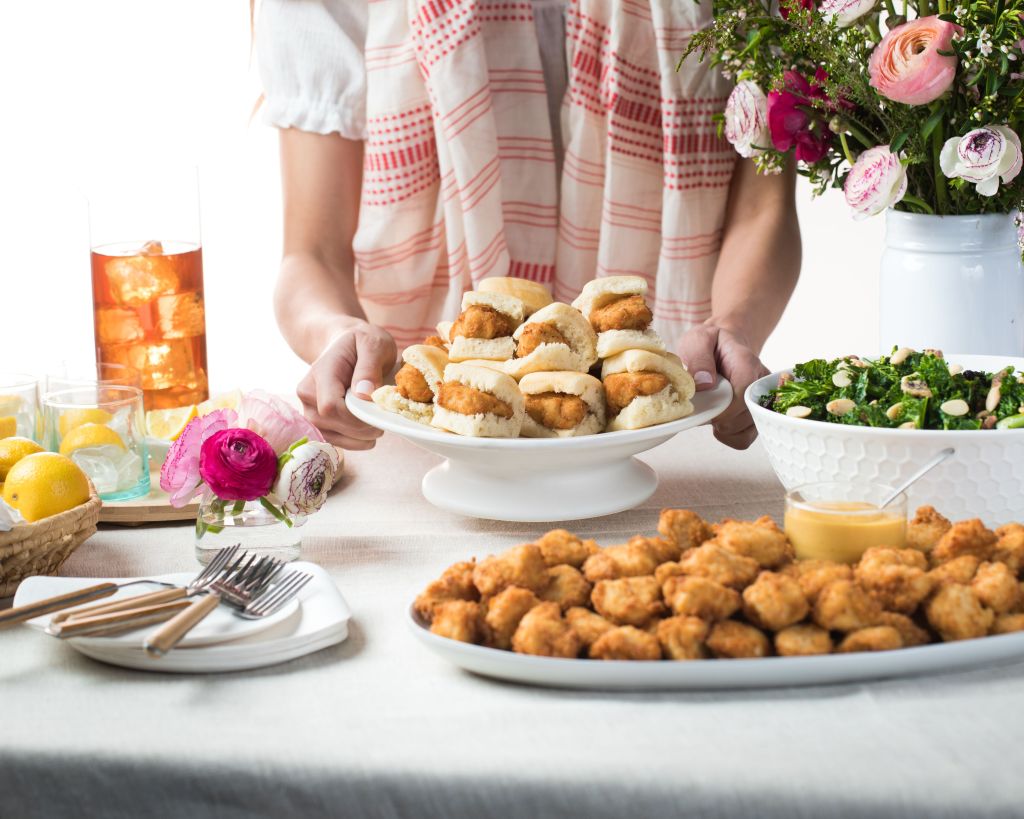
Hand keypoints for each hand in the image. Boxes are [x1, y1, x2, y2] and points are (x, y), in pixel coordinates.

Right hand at [296, 323, 396, 450]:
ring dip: (362, 436)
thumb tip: (363, 394)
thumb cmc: (362, 343)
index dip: (356, 415)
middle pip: (333, 423)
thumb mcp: (373, 344)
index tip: (376, 408)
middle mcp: (307, 394)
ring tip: (377, 420)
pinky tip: (369, 431)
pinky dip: (357, 441)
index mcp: (320, 372)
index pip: (331, 406)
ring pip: (334, 437)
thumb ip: (369, 366)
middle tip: (383, 414)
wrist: (347, 346)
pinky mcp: (319, 423)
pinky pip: (336, 442)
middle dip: (364, 426)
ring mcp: (310, 410)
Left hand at [677, 324, 768, 449]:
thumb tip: (704, 383)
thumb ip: (699, 357)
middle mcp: (760, 385)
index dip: (723, 408)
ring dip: (723, 428)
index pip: (743, 394)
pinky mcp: (756, 416)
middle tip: (704, 406)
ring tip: (712, 411)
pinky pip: (745, 439)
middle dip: (719, 418)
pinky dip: (728, 436)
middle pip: (745, 417)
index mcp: (747, 364)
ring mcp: (761, 402)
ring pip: (746, 432)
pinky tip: (718, 421)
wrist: (723, 346)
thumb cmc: (710, 344)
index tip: (706, 409)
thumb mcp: (697, 340)